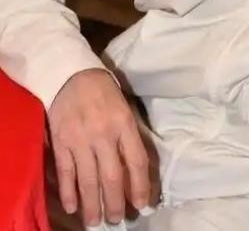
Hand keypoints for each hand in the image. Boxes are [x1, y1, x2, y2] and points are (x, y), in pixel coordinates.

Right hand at [48, 69, 151, 226]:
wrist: (72, 76)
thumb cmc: (105, 91)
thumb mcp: (126, 107)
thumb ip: (131, 134)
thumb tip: (137, 167)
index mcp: (124, 123)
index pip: (136, 161)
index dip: (141, 186)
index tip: (143, 205)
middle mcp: (104, 134)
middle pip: (112, 176)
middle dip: (116, 203)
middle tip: (116, 220)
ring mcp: (80, 140)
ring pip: (88, 180)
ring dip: (93, 204)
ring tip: (97, 221)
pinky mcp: (61, 143)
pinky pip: (66, 173)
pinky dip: (69, 193)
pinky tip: (73, 207)